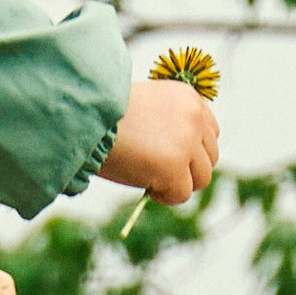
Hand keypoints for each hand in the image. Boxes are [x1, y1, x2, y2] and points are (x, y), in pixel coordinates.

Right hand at [101, 76, 220, 206]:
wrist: (85, 119)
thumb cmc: (105, 116)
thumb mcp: (146, 109)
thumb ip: (169, 125)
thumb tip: (181, 158)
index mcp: (188, 97)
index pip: (210, 132)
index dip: (192, 150)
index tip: (171, 157)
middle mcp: (194, 116)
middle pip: (210, 157)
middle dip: (188, 169)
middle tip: (160, 173)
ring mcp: (187, 142)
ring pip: (201, 178)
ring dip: (179, 184)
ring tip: (151, 179)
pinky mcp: (174, 166)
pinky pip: (182, 194)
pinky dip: (165, 196)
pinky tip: (146, 186)